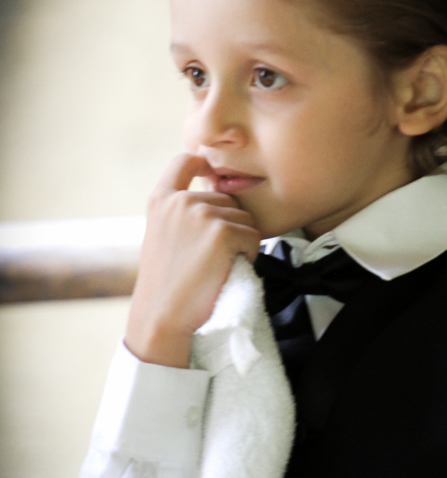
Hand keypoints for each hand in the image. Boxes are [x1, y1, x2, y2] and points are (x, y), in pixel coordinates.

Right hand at [125, 154, 260, 366]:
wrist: (163, 316)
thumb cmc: (168, 284)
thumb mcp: (163, 236)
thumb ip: (182, 213)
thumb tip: (216, 192)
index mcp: (161, 199)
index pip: (185, 161)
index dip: (203, 162)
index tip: (210, 171)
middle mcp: (181, 200)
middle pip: (228, 200)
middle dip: (229, 226)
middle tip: (209, 258)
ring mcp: (202, 214)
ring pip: (245, 219)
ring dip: (240, 242)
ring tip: (215, 266)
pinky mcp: (223, 231)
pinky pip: (254, 237)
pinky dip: (249, 255)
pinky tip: (226, 270)